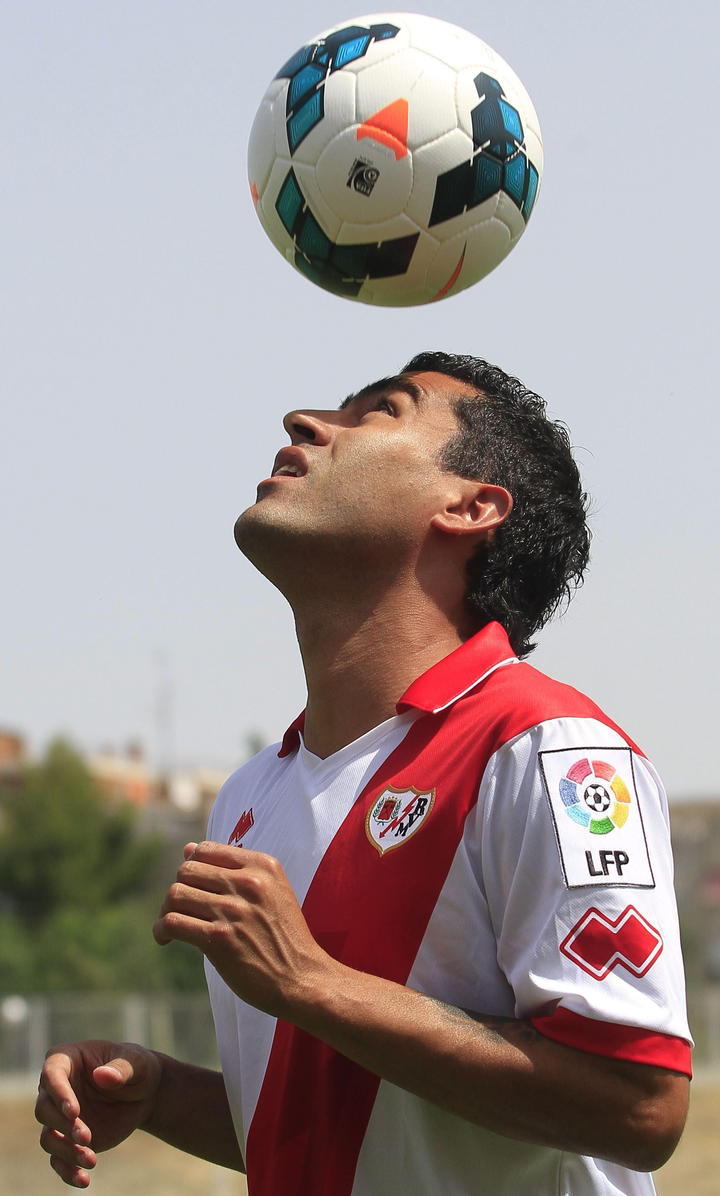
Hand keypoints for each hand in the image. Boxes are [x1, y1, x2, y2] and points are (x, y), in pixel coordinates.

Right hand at [35, 1040, 161, 1186]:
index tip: (74, 1112)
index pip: (51, 1074)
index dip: (58, 1093)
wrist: (144, 1093)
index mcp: (68, 1059)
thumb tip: (102, 1076)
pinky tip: (84, 1180)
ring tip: (91, 1159)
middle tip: (87, 1137)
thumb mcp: (138, 1063)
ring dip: (65, 1151)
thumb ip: (122, 1068)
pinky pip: (58, 1159)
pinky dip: (67, 1171)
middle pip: (44, 1109)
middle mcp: (57, 1088)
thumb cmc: (138, 1068)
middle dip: (63, 1126)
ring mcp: (61, 1116)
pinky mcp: (68, 1139)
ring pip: (48, 1137)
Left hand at [153, 841, 334, 1016]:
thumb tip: (187, 848)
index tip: (193, 887)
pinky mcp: (219, 939)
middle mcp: (249, 883)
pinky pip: (173, 922)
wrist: (302, 978)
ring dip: (166, 910)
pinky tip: (166, 938)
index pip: (206, 849)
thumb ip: (232, 869)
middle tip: (180, 910)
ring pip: (175, 894)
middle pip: (186, 870)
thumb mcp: (271, 891)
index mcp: (263, 866)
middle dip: (178, 889)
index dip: (191, 867)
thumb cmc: (282, 937)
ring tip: (172, 925)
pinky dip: (161, 930)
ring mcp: (234, 910)